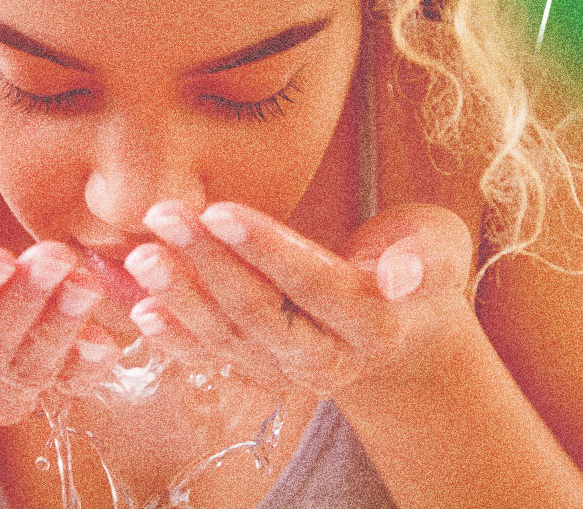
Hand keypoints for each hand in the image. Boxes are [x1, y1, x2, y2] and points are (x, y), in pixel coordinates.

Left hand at [122, 200, 474, 394]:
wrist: (406, 328)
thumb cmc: (421, 265)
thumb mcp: (440, 248)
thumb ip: (424, 257)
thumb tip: (403, 275)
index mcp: (375, 325)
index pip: (312, 283)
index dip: (265, 248)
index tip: (220, 210)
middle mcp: (328, 359)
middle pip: (258, 312)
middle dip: (207, 263)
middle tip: (165, 216)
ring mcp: (288, 372)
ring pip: (226, 337)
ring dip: (179, 296)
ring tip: (142, 256)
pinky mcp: (259, 371)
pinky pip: (211, 357)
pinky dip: (174, 337)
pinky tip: (142, 309)